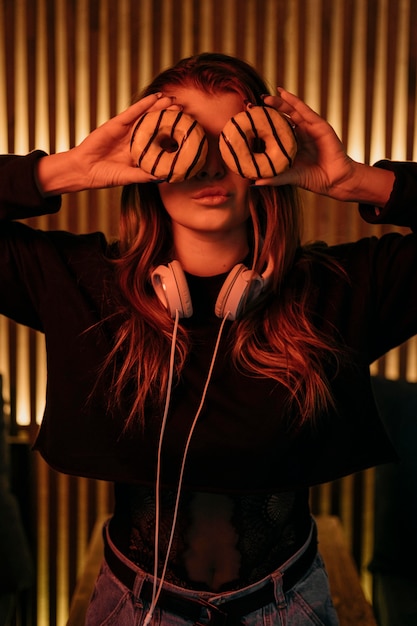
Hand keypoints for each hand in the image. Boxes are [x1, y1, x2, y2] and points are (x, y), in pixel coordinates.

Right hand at [38, 94, 178, 193]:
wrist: (84, 170)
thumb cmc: (106, 176)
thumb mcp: (129, 177)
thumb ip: (146, 175)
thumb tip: (165, 178)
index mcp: (140, 152)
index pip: (159, 140)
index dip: (171, 134)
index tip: (185, 129)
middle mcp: (135, 139)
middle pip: (155, 124)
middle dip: (168, 117)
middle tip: (183, 109)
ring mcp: (126, 130)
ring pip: (146, 115)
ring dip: (159, 107)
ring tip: (172, 100)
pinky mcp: (116, 123)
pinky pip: (132, 112)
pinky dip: (143, 104)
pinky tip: (155, 98)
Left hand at [255, 89, 358, 199]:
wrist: (334, 180)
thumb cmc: (313, 179)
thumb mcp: (289, 177)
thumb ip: (274, 178)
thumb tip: (254, 183)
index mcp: (291, 145)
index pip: (274, 131)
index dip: (261, 125)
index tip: (246, 121)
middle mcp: (299, 134)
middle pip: (281, 118)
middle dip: (267, 111)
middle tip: (251, 105)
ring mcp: (309, 128)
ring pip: (291, 111)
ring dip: (278, 103)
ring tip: (264, 98)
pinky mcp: (319, 125)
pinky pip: (304, 110)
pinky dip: (294, 101)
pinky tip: (283, 94)